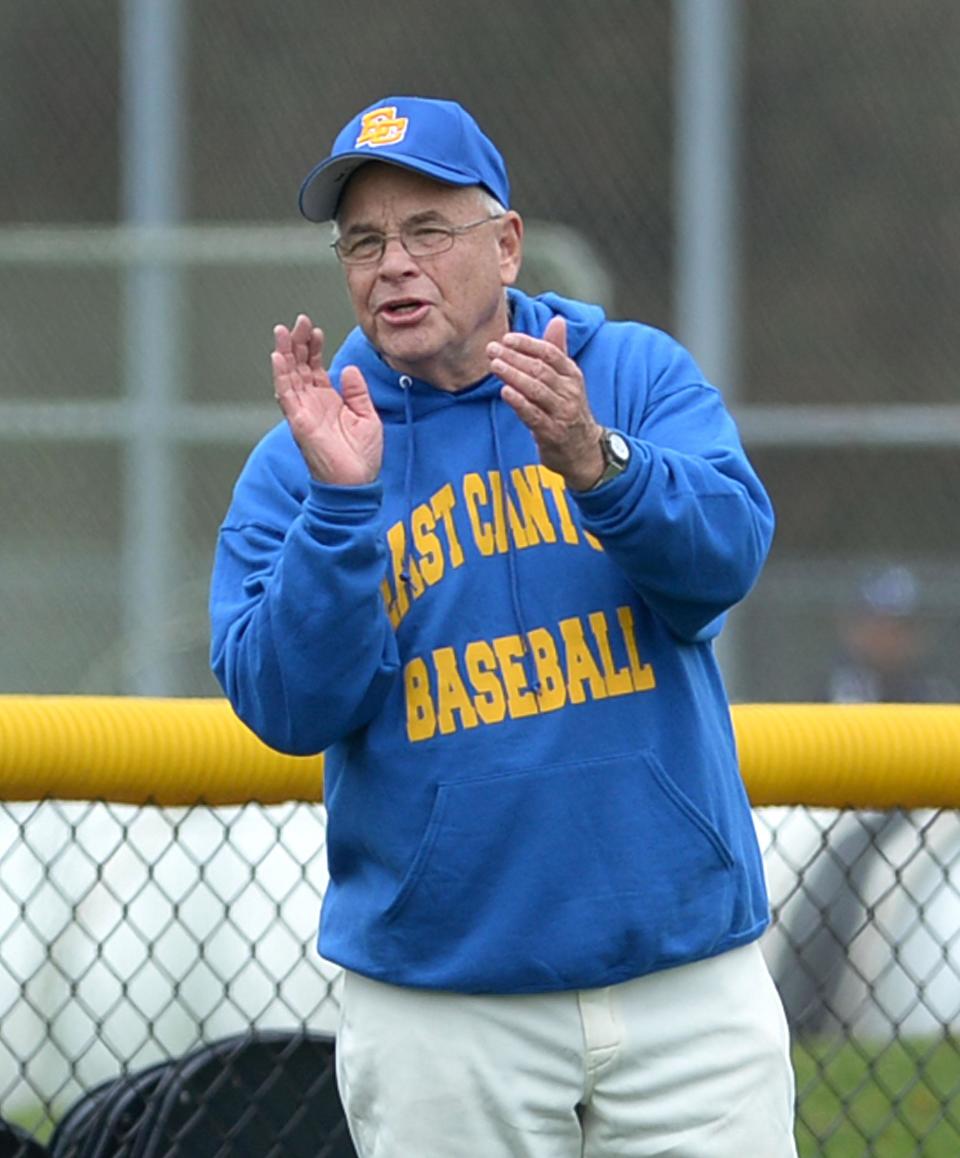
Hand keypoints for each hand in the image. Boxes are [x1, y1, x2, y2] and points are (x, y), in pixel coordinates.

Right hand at [272, 313, 382, 484]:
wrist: (357, 483)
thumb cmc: (362, 456)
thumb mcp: (368, 417)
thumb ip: (358, 392)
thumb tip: (347, 368)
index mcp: (328, 400)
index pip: (314, 367)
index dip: (313, 348)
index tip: (316, 331)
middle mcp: (312, 403)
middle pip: (299, 366)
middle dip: (298, 343)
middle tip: (300, 321)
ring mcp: (303, 412)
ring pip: (289, 376)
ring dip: (285, 353)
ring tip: (283, 331)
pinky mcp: (299, 422)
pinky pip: (286, 396)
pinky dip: (281, 376)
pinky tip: (278, 357)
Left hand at [487, 316, 603, 491]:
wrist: (583, 451)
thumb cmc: (568, 410)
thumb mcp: (568, 380)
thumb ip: (558, 351)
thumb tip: (557, 320)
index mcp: (572, 375)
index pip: (550, 353)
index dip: (528, 344)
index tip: (507, 338)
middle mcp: (570, 392)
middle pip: (540, 370)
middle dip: (514, 357)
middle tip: (492, 349)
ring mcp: (562, 413)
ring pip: (536, 390)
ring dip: (514, 376)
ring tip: (495, 365)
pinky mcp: (552, 433)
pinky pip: (534, 415)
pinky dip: (519, 403)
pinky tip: (505, 392)